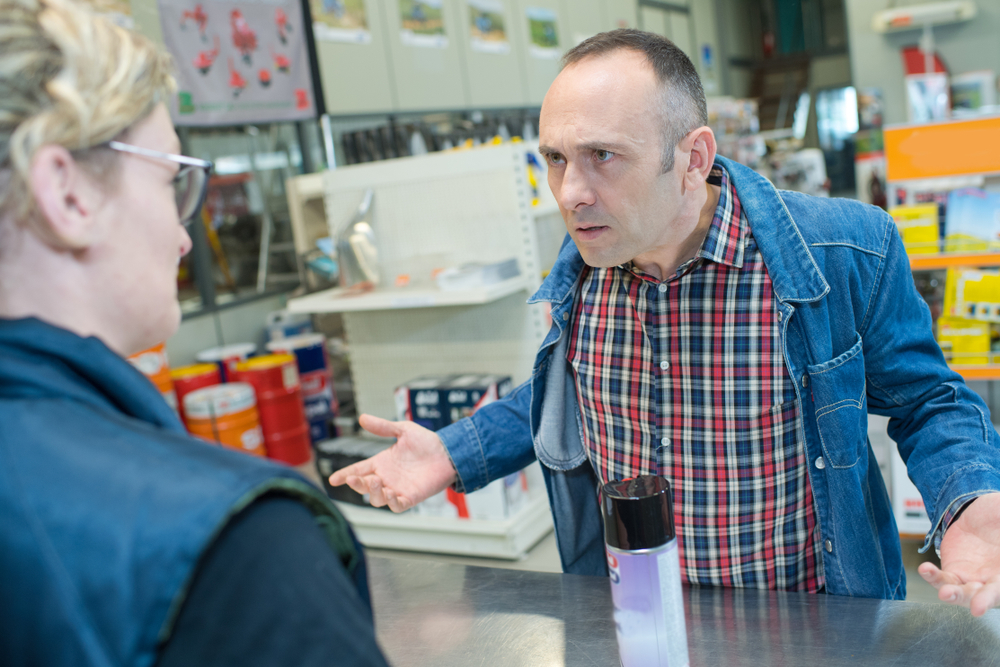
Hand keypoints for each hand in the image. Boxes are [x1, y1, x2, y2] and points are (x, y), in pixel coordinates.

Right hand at [328, 414, 457, 512]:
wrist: (448, 452)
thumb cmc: (426, 442)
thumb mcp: (403, 430)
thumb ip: (383, 427)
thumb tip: (362, 417)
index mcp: (382, 463)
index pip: (358, 470)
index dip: (345, 475)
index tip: (333, 479)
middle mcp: (387, 478)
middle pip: (365, 487)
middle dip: (357, 484)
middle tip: (354, 478)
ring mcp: (398, 489)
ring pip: (377, 499)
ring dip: (373, 493)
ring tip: (376, 481)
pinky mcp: (411, 497)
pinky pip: (397, 506)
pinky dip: (392, 503)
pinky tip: (390, 494)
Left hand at [919, 492, 999, 615]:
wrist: (977, 513)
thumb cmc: (998, 517)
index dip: (996, 595)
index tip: (988, 603)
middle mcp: (993, 579)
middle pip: (989, 595)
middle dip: (983, 601)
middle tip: (978, 608)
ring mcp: (972, 578)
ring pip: (964, 593)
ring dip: (955, 595)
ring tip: (946, 593)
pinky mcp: (952, 571)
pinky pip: (942, 579)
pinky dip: (933, 577)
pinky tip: (925, 570)